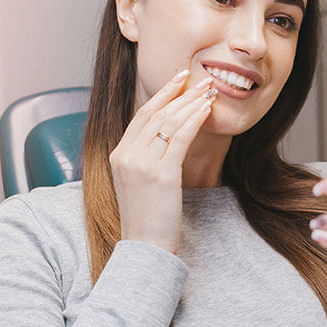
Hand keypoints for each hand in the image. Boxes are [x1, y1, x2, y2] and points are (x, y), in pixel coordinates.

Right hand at [109, 70, 215, 253]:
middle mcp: (126, 155)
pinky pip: (180, 138)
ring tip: (208, 91)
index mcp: (118, 154)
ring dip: (190, 103)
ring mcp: (142, 164)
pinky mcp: (161, 174)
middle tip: (199, 79)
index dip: (162, 95)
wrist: (145, 247)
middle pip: (156, 113)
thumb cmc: (146, 216)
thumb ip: (144, 155)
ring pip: (169, 122)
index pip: (142, 115)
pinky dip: (194, 121)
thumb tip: (166, 133)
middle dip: (179, 93)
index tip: (178, 80)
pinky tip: (206, 110)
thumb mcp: (137, 180)